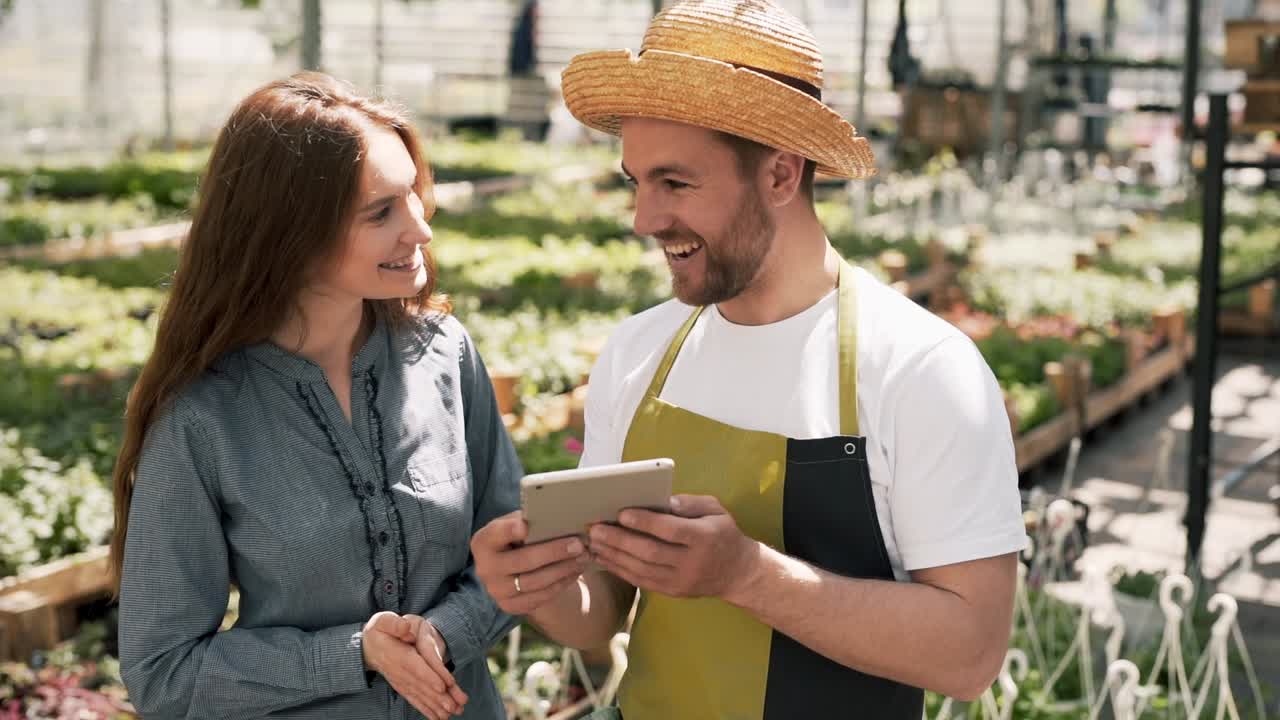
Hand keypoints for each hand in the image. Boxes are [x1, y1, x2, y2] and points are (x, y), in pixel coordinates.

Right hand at [362, 612, 466, 719]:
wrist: (367, 648)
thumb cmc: (379, 631)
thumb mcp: (383, 621)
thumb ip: (393, 624)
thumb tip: (405, 628)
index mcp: (398, 655)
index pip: (415, 667)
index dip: (428, 676)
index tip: (443, 686)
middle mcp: (400, 672)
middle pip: (421, 686)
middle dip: (438, 698)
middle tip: (453, 707)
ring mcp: (402, 682)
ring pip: (420, 696)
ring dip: (436, 706)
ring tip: (451, 715)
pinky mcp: (403, 687)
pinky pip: (415, 699)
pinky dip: (426, 709)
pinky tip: (437, 718)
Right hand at [472, 511, 590, 614]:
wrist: (513, 566)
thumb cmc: (519, 537)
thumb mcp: (518, 523)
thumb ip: (531, 520)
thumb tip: (556, 516)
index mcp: (483, 541)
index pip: (496, 534)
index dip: (509, 530)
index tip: (525, 526)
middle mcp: (485, 568)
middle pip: (523, 560)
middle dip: (554, 552)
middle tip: (578, 544)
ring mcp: (496, 590)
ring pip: (535, 582)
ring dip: (563, 569)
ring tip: (583, 558)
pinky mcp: (510, 606)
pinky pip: (539, 598)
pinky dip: (561, 584)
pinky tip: (575, 572)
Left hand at [588, 495, 758, 601]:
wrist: (737, 572)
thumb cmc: (722, 533)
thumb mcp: (716, 510)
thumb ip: (690, 503)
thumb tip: (662, 500)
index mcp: (705, 538)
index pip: (671, 531)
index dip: (645, 522)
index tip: (622, 513)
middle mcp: (692, 563)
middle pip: (650, 552)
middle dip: (620, 540)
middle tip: (596, 529)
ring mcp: (681, 581)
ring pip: (642, 569)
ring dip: (614, 556)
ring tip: (594, 542)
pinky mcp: (672, 592)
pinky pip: (641, 581)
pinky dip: (620, 570)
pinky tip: (605, 559)